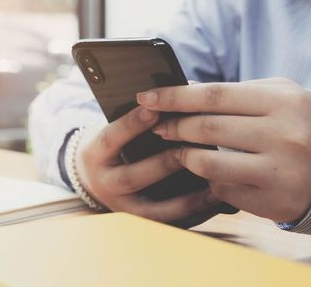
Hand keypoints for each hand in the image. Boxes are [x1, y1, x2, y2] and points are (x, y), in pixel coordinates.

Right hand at [74, 106, 221, 222]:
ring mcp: (122, 208)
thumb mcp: (116, 128)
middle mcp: (105, 184)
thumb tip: (185, 88)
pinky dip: (194, 213)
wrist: (94, 177)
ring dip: (186, 197)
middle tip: (192, 148)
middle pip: (133, 177)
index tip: (153, 109)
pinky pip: (169, 222)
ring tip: (214, 183)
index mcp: (96, 154)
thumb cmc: (116, 143)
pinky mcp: (141, 223)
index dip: (131, 125)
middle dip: (164, 163)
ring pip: (154, 208)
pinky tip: (215, 201)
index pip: (110, 138)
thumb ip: (142, 115)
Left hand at [136, 78, 310, 222]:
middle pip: (207, 129)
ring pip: (208, 163)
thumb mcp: (277, 95)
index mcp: (284, 102)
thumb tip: (182, 90)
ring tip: (177, 150)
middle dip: (174, 126)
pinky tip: (208, 171)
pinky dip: (209, 179)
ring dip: (183, 156)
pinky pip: (223, 189)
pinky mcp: (275, 202)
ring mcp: (281, 172)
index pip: (213, 96)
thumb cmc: (298, 121)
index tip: (145, 97)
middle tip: (158, 126)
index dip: (174, 97)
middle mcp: (285, 137)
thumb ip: (233, 91)